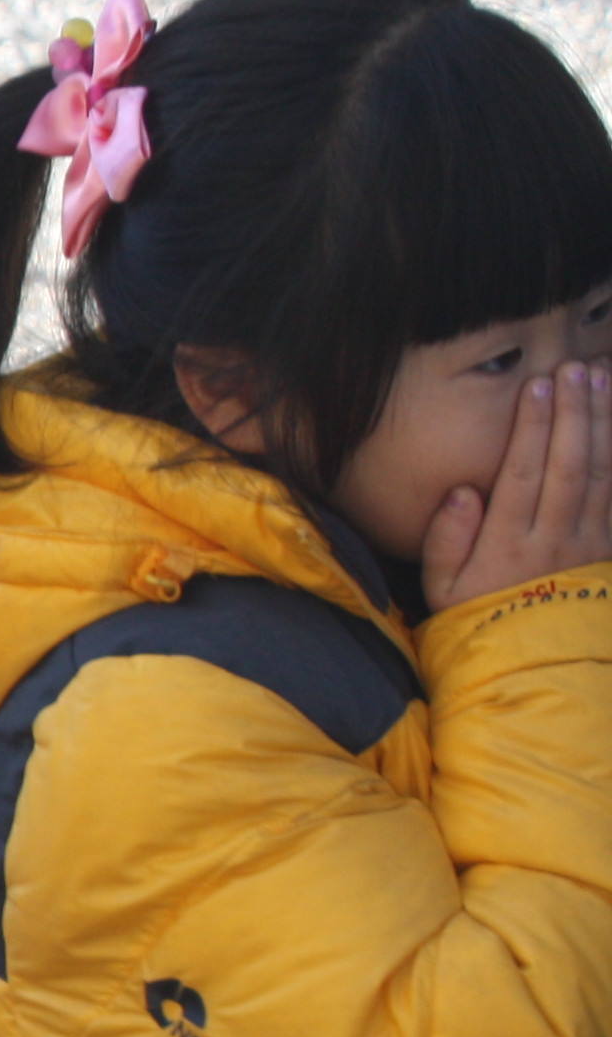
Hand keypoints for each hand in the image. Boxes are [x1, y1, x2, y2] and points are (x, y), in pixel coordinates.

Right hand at [425, 362, 611, 609]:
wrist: (532, 668)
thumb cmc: (477, 620)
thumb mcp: (441, 591)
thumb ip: (446, 541)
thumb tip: (464, 491)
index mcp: (508, 546)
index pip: (524, 473)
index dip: (533, 427)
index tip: (537, 386)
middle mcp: (555, 540)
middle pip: (570, 465)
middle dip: (574, 412)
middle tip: (575, 368)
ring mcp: (591, 544)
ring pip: (604, 474)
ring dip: (604, 424)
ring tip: (602, 379)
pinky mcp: (611, 549)